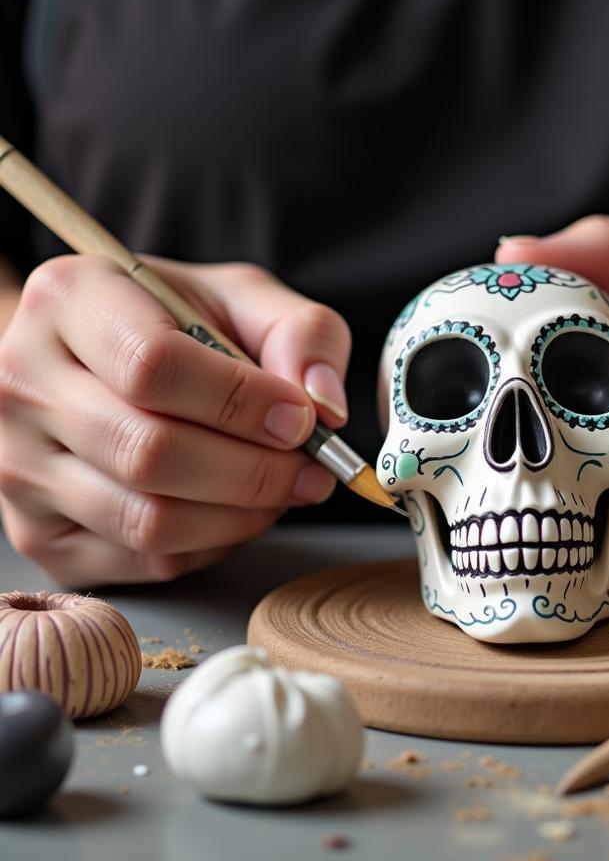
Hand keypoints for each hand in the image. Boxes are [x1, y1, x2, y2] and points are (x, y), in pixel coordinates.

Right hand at [0, 256, 350, 586]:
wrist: (97, 359)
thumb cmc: (175, 323)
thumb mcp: (243, 298)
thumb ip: (301, 332)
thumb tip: (325, 407)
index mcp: (69, 299)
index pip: (153, 367)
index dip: (243, 403)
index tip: (300, 418)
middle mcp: (23, 382)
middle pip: (151, 453)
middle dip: (257, 470)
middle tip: (310, 467)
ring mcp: (18, 466)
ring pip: (148, 521)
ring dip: (243, 514)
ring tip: (283, 488)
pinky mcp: (38, 533)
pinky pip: (144, 562)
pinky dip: (213, 545)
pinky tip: (234, 509)